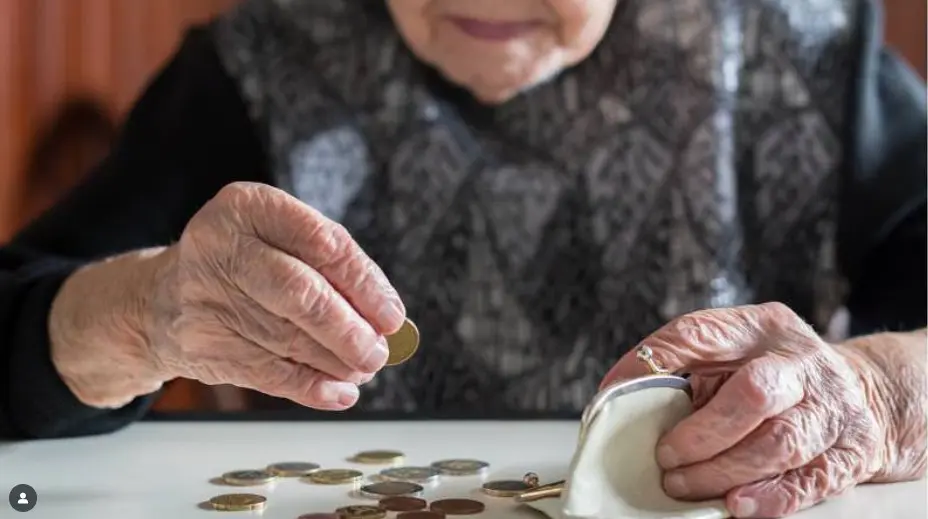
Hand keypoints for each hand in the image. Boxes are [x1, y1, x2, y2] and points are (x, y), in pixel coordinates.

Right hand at [53, 182, 404, 409]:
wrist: (162, 298)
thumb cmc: (244, 264)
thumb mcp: (278, 239)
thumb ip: (331, 268)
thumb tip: (386, 317)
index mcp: (248, 207)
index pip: (321, 242)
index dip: (364, 283)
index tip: (392, 315)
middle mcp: (220, 247)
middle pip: (300, 293)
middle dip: (349, 329)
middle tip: (379, 352)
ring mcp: (204, 297)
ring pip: (287, 338)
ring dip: (336, 361)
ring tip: (363, 369)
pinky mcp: (200, 344)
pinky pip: (267, 372)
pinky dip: (310, 386)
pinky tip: (338, 392)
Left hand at [600, 303, 890, 517]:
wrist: (864, 393)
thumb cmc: (774, 374)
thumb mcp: (733, 352)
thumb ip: (684, 366)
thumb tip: (618, 395)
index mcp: (760, 328)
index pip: (700, 333)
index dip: (654, 361)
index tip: (616, 392)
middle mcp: (800, 362)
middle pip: (754, 393)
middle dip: (702, 432)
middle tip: (665, 456)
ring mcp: (830, 407)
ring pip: (780, 442)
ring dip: (723, 470)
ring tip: (683, 485)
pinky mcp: (849, 451)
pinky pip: (810, 480)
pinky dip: (770, 497)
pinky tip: (736, 504)